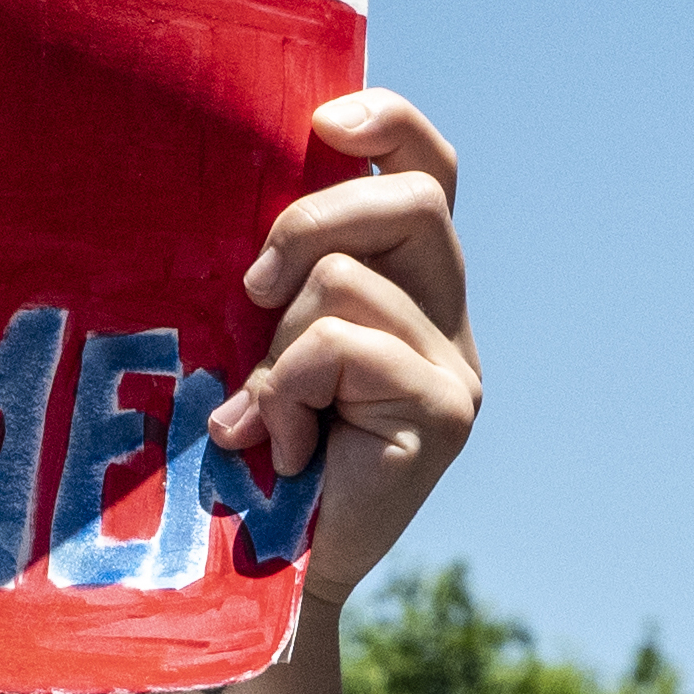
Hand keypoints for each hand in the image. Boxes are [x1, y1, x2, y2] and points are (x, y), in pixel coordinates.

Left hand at [194, 91, 478, 663]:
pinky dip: (284, 391)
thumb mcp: (260, 336)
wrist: (266, 571)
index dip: (388, 123)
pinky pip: (339, 346)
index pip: (429, 169)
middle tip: (250, 290)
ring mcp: (456, 365)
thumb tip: (237, 187)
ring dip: (277, 346)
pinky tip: (280, 449)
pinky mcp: (445, 411)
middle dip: (312, 221)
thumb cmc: (247, 448)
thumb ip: (279, 272)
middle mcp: (449, 316)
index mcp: (410, 283)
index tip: (322, 122)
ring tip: (264, 415)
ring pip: (349, 280)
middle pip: (413, 199)